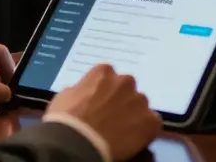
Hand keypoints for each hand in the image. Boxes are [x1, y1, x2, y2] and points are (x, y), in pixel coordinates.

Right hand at [47, 64, 162, 161]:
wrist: (75, 143)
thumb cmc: (65, 119)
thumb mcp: (64, 97)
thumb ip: (80, 90)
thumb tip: (82, 94)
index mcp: (104, 72)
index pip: (108, 77)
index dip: (103, 91)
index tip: (99, 103)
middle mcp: (125, 81)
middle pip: (127, 89)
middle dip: (121, 100)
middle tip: (110, 117)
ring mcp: (139, 100)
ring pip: (140, 106)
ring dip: (133, 115)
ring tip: (121, 131)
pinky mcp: (150, 121)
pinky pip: (151, 123)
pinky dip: (145, 130)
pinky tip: (133, 139)